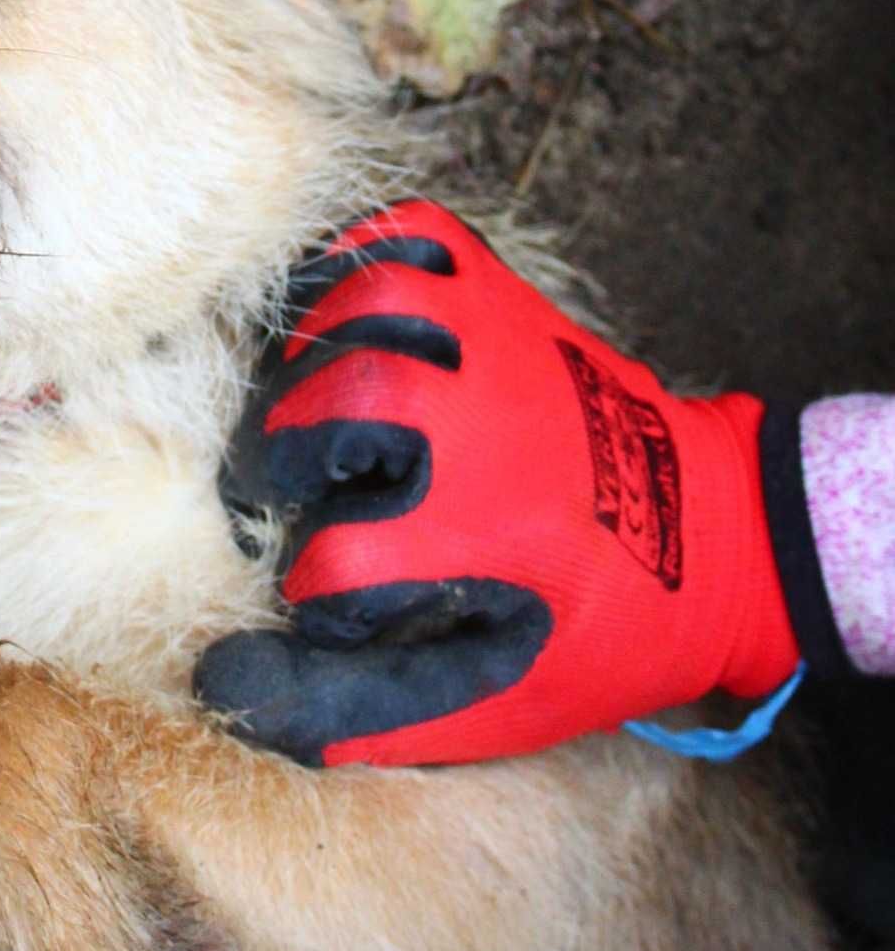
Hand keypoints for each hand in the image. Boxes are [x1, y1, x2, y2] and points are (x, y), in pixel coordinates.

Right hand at [195, 201, 803, 766]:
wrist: (719, 536)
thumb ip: (368, 715)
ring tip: (298, 405)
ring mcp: (496, 345)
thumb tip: (232, 693)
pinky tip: (326, 317)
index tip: (330, 605)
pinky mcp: (504, 298)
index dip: (309, 593)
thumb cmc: (601, 629)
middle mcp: (482, 427)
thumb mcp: (502, 703)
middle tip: (275, 490)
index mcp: (480, 535)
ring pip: (364, 307)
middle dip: (276, 457)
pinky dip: (350, 260)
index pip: (331, 559)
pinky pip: (407, 235)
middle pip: (327, 406)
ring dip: (306, 357)